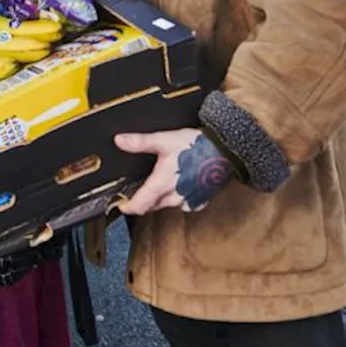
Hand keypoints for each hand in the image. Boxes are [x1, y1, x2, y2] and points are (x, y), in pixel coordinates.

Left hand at [114, 128, 234, 214]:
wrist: (225, 150)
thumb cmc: (196, 146)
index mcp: (162, 184)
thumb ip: (140, 142)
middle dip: (143, 200)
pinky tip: (179, 184)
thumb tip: (119, 141)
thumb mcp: (164, 140)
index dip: (127, 207)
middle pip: (152, 205)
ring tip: (159, 183)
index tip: (121, 204)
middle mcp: (175, 197)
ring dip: (161, 198)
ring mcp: (189, 201)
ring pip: (167, 204)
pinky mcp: (200, 200)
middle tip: (137, 189)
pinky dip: (178, 197)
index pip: (139, 206)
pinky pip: (184, 204)